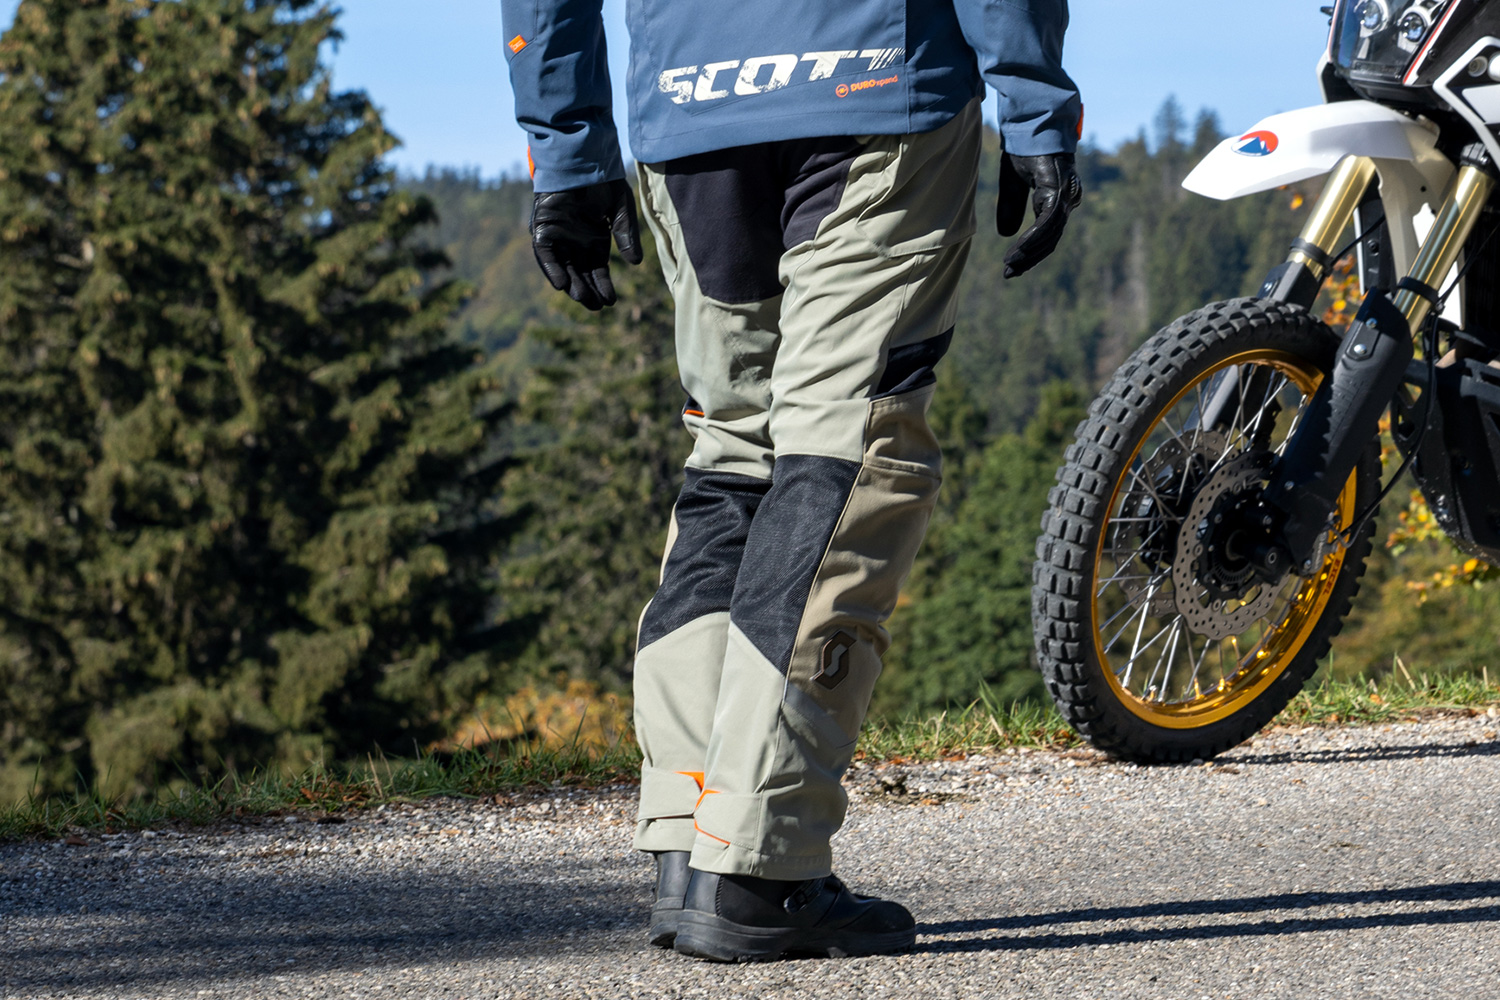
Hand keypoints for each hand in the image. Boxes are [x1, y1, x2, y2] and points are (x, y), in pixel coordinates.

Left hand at [530, 178, 643, 309]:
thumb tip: (635, 264)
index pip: (597, 268)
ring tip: (582, 299)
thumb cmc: (603, 179)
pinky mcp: (542, 227)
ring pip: (563, 266)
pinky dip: (552, 268)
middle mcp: (575, 240)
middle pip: (580, 272)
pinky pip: (545, 253)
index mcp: (594, 238)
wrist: (582, 155)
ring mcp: (557, 234)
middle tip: (595, 307)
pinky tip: (562, 285)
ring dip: (571, 283)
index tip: (611, 302)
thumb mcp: (621, 209)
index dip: (603, 285)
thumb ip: (627, 234)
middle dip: (587, 290)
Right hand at [996, 153, 1081, 278]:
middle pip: (1052, 239)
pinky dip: (1032, 238)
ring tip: (1010, 265)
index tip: (1012, 267)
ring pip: (1051, 234)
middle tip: (1009, 274)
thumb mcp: (1012, 182)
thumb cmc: (1023, 146)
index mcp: (1060, 197)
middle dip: (1030, 259)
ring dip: (1029, 253)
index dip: (1031, 252)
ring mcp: (1066, 194)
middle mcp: (1068, 198)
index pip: (1049, 234)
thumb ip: (1012, 207)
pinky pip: (1047, 222)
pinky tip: (1017, 250)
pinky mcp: (1058, 189)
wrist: (1030, 120)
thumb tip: (1006, 234)